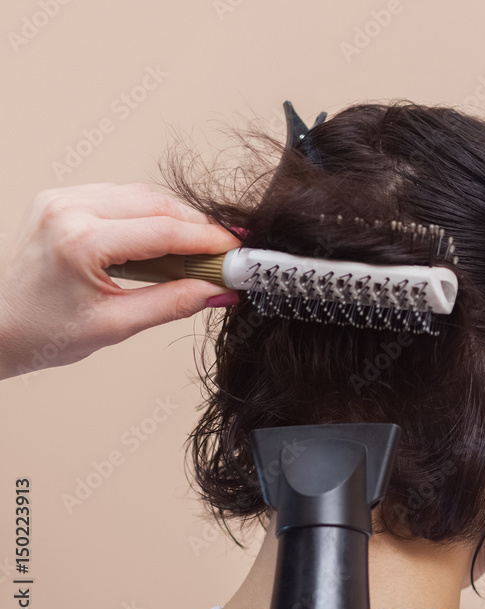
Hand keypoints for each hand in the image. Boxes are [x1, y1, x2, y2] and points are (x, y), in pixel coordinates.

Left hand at [0, 183, 241, 380]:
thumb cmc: (39, 331)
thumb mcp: (115, 325)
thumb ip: (173, 303)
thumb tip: (217, 290)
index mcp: (80, 241)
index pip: (165, 231)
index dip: (209, 241)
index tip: (237, 252)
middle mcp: (69, 210)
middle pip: (157, 204)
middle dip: (198, 226)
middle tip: (226, 251)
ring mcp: (62, 200)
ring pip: (141, 195)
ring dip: (175, 218)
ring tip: (198, 248)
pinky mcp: (60, 200)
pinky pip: (119, 196)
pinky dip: (148, 213)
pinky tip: (162, 237)